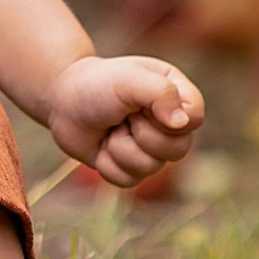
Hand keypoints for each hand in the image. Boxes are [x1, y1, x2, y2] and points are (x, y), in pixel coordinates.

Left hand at [45, 54, 204, 186]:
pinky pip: (128, 180)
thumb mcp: (129, 78)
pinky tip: (103, 145)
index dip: (172, 119)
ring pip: (151, 167)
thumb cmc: (99, 83)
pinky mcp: (130, 168)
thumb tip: (182, 124)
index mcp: (177, 94)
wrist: (64, 101)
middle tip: (124, 116)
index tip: (145, 106)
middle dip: (143, 135)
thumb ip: (160, 93)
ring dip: (121, 147)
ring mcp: (151, 148)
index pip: (195, 119)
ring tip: (111, 127)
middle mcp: (169, 123)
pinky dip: (108, 163)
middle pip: (178, 150)